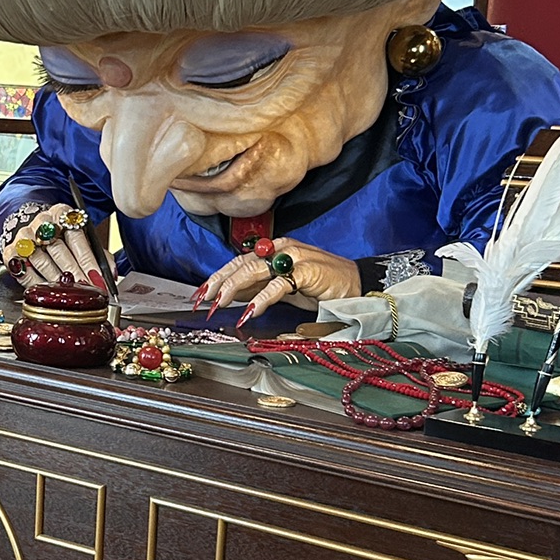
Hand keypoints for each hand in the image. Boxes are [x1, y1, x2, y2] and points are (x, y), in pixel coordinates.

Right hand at [0, 205, 105, 288]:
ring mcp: (24, 235)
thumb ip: (99, 255)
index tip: (98, 280)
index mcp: (63, 213)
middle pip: (59, 250)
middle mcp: (42, 222)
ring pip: (40, 260)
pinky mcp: (11, 250)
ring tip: (70, 295)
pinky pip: (23, 270)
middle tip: (86, 291)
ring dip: (56, 281)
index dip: (88, 261)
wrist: (32, 228)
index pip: (77, 237)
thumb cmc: (62, 237)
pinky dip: (35, 282)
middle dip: (74, 274)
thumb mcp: (82, 238)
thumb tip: (112, 275)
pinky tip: (47, 292)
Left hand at [194, 238, 361, 325]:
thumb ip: (261, 289)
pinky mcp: (307, 271)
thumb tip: (233, 296)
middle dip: (219, 281)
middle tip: (204, 299)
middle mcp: (282, 249)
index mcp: (276, 250)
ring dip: (233, 288)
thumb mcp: (285, 289)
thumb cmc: (322, 288)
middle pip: (242, 263)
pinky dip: (262, 298)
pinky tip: (251, 310)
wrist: (358, 287)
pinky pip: (278, 284)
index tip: (202, 292)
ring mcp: (295, 258)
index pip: (240, 260)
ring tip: (220, 303)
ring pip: (255, 270)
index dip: (219, 275)